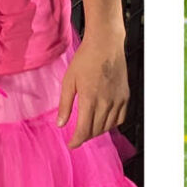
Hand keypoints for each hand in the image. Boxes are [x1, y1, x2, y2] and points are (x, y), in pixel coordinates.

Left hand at [55, 32, 129, 146]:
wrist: (106, 42)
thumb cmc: (86, 58)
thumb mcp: (69, 80)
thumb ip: (65, 104)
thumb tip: (61, 124)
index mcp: (89, 99)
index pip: (84, 131)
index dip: (76, 141)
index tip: (71, 144)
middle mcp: (105, 102)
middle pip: (95, 131)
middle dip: (85, 136)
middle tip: (78, 134)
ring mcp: (117, 99)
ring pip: (108, 126)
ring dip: (97, 131)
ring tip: (89, 128)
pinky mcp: (125, 95)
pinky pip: (120, 118)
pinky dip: (112, 123)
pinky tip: (105, 120)